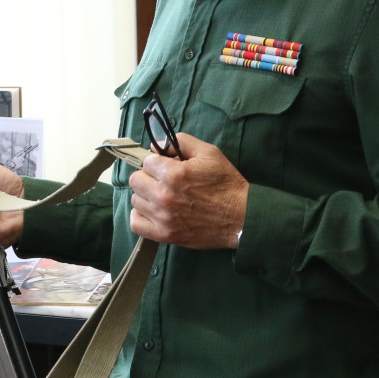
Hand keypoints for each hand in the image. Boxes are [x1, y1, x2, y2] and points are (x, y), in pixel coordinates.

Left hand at [128, 134, 246, 248]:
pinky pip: (136, 224)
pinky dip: (141, 216)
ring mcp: (163, 217)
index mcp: (173, 174)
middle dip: (149, 177)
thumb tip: (157, 146)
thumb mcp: (209, 153)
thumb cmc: (226, 183)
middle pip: (136, 180)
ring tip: (164, 197)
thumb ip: (181, 142)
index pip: (146, 162)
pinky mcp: (166, 235)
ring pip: (136, 200)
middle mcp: (164, 196)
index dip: (157, 162)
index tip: (167, 167)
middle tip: (164, 181)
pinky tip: (154, 212)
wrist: (242, 217)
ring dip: (147, 197)